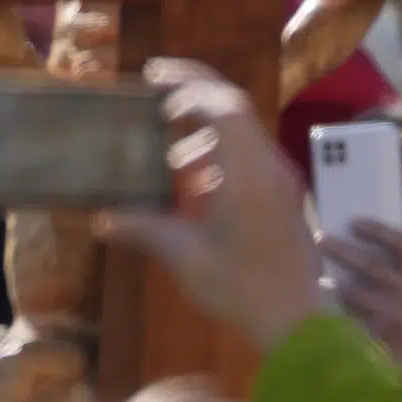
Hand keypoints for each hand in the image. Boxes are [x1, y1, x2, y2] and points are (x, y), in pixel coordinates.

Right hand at [98, 62, 325, 350]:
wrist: (297, 322)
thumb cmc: (241, 287)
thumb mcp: (185, 256)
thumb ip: (145, 228)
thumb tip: (103, 219)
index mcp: (247, 172)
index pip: (221, 105)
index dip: (188, 85)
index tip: (154, 80)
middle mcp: (269, 167)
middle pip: (235, 110)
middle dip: (196, 95)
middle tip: (157, 93)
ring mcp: (280, 182)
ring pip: (243, 136)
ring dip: (206, 132)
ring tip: (169, 155)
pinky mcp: (283, 199)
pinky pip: (250, 160)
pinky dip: (220, 156)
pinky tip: (195, 186)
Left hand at [319, 220, 401, 401]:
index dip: (377, 230)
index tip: (354, 222)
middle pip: (371, 264)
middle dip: (343, 249)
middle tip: (321, 237)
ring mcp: (396, 316)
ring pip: (356, 290)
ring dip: (334, 279)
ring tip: (321, 273)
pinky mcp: (380, 335)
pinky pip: (350, 314)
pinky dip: (336, 304)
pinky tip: (325, 295)